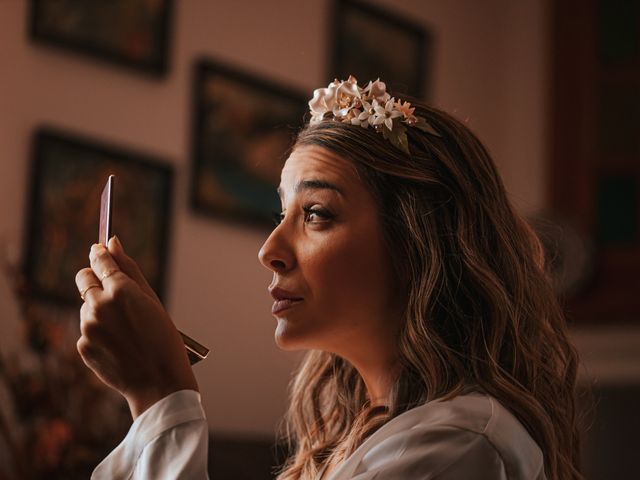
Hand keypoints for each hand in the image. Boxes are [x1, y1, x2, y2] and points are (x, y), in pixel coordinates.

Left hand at [75, 236, 197, 418]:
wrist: (158, 382)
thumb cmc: (163, 338)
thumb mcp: (152, 300)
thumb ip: (129, 269)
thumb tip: (112, 242)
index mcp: (120, 290)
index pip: (100, 260)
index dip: (100, 254)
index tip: (100, 250)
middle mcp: (99, 306)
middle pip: (83, 279)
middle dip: (93, 279)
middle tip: (111, 290)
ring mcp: (87, 327)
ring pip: (86, 306)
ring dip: (99, 309)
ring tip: (124, 328)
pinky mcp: (82, 346)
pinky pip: (87, 330)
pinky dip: (99, 332)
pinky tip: (119, 344)